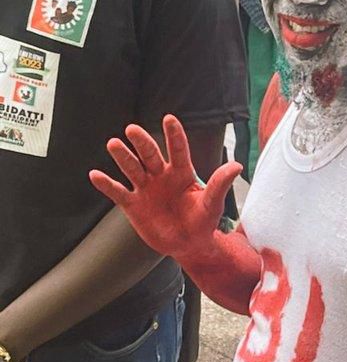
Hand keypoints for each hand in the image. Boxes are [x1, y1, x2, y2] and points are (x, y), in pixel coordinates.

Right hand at [89, 115, 240, 260]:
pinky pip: (118, 192)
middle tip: (133, 129)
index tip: (169, 118)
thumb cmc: (203, 220)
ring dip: (123, 157)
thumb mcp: (213, 203)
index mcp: (182, 172)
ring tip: (113, 144)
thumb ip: (220, 184)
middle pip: (150, 155)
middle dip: (142, 143)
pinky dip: (107, 185)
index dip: (174, 135)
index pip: (178, 150)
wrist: (188, 244)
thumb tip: (237, 166)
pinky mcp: (133, 204)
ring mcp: (145, 188)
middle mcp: (161, 176)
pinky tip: (95, 175)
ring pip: (132, 168)